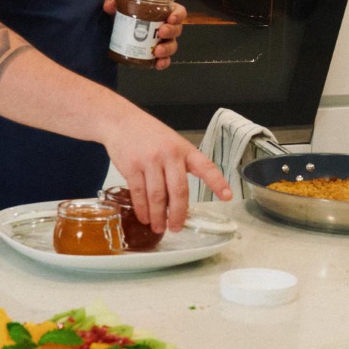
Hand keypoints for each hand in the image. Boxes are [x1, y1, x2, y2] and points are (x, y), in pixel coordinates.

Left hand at [100, 0, 187, 69]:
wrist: (118, 28)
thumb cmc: (126, 12)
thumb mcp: (119, 3)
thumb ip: (112, 1)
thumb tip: (109, 6)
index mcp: (163, 11)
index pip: (179, 11)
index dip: (178, 15)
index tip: (171, 18)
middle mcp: (166, 26)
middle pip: (177, 29)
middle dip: (171, 31)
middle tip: (161, 32)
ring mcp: (163, 41)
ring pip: (172, 45)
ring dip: (167, 48)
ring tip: (157, 51)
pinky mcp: (157, 54)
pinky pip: (164, 59)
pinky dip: (163, 63)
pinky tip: (157, 64)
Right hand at [101, 108, 232, 233]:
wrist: (121, 121)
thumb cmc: (149, 135)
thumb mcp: (172, 143)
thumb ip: (180, 166)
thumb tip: (179, 201)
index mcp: (184, 149)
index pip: (206, 167)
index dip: (217, 182)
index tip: (227, 196)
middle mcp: (169, 154)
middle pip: (179, 190)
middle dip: (179, 214)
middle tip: (177, 227)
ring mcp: (149, 160)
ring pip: (157, 196)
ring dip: (158, 216)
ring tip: (159, 227)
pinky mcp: (131, 166)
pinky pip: (139, 193)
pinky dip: (142, 209)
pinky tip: (144, 217)